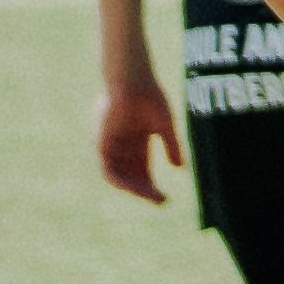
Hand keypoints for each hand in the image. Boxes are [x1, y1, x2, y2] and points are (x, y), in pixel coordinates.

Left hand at [94, 65, 179, 204]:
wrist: (132, 81)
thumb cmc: (150, 97)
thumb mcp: (165, 126)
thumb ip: (172, 146)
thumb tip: (181, 168)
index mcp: (137, 142)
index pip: (142, 171)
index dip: (152, 186)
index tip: (166, 199)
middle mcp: (123, 147)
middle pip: (132, 177)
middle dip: (146, 191)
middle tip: (162, 201)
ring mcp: (112, 147)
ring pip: (121, 177)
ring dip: (135, 189)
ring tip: (152, 195)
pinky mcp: (102, 145)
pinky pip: (108, 170)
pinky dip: (120, 181)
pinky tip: (134, 188)